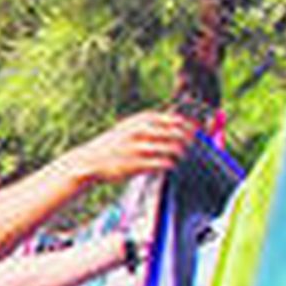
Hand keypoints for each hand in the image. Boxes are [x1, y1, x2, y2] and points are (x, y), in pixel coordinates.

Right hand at [74, 110, 199, 183]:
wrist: (89, 160)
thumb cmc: (115, 144)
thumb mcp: (131, 126)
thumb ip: (153, 123)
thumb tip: (182, 122)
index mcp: (142, 119)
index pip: (177, 120)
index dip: (190, 127)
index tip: (196, 133)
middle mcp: (142, 131)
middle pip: (178, 133)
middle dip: (189, 141)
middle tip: (191, 147)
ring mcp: (139, 148)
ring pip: (173, 148)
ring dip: (181, 154)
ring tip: (181, 157)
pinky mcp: (136, 164)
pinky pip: (163, 163)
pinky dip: (170, 164)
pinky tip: (169, 165)